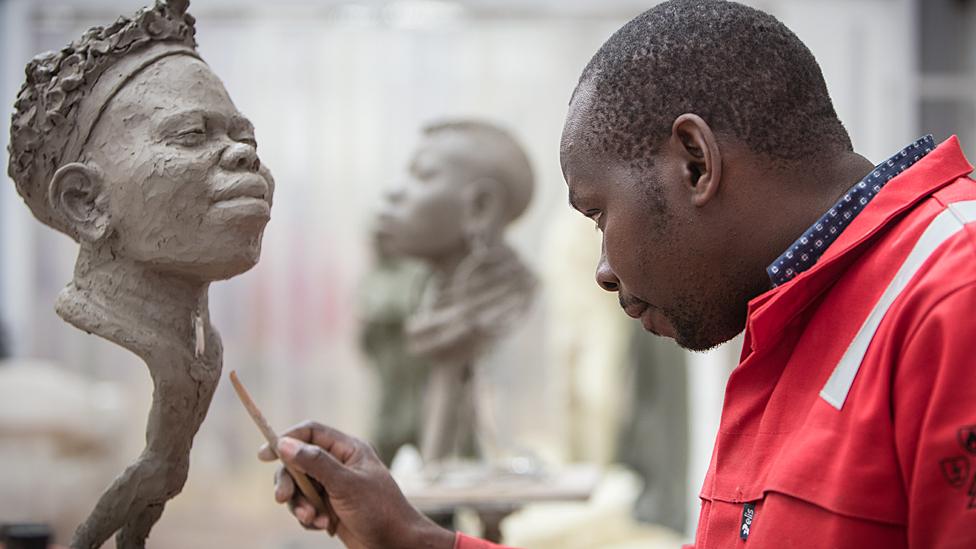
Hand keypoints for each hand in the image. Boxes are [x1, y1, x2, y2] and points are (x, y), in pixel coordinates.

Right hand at [258, 421, 454, 548]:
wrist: (396, 543)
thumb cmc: (379, 509)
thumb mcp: (346, 484)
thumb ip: (315, 463)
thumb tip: (284, 444)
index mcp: (348, 449)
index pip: (311, 433)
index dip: (287, 439)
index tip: (265, 454)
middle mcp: (339, 464)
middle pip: (299, 463)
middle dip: (290, 482)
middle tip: (282, 499)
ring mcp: (334, 487)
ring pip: (300, 489)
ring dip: (301, 506)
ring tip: (314, 520)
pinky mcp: (330, 508)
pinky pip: (306, 507)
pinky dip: (309, 518)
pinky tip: (323, 527)